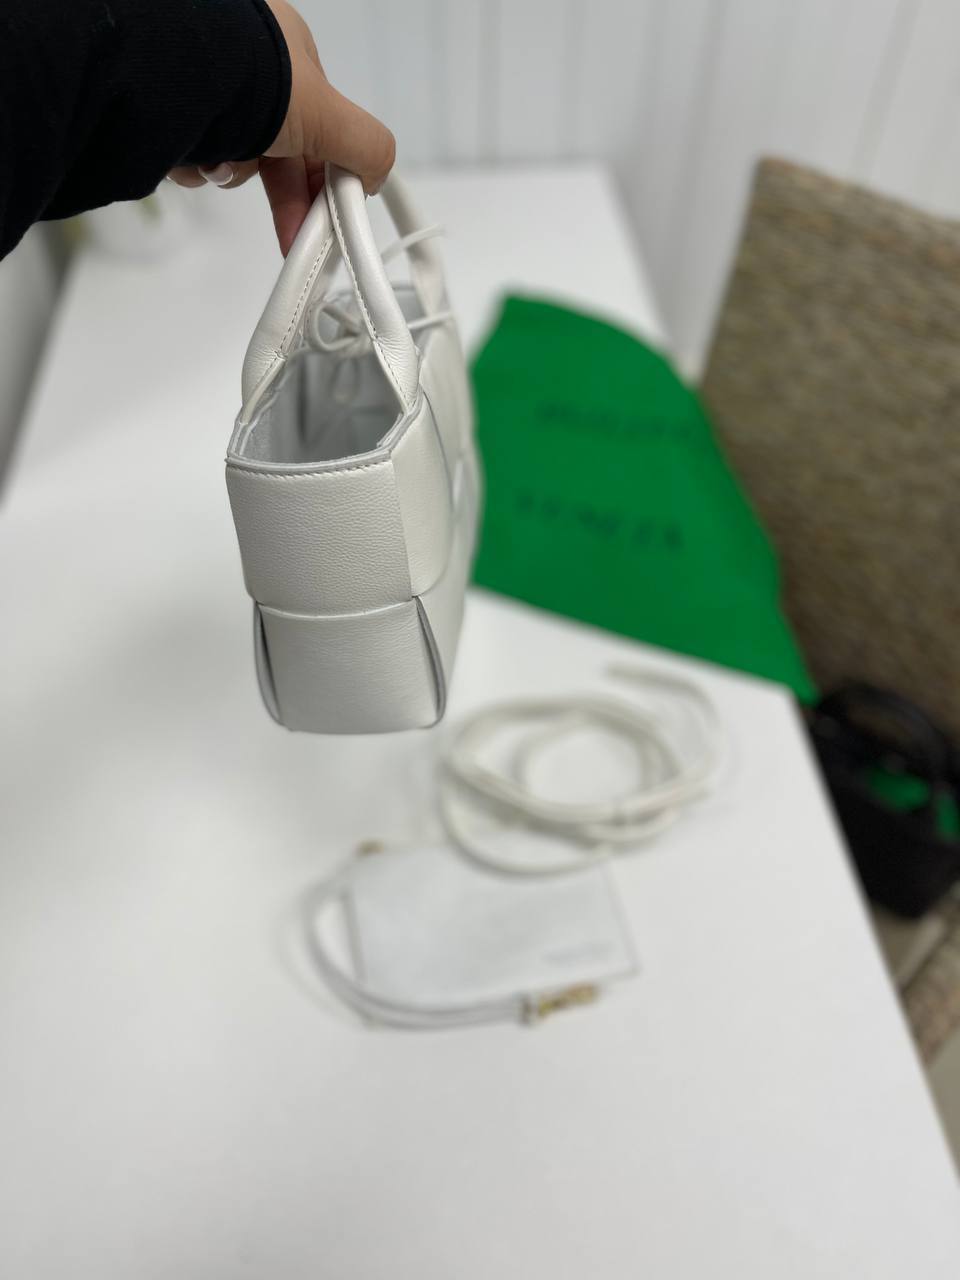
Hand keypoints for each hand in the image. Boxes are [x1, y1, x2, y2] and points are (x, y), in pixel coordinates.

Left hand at [168, 0, 394, 254]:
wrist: (171, 71)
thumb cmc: (254, 80)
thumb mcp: (330, 116)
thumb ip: (366, 147)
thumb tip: (378, 176)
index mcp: (290, 56)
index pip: (319, 133)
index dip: (324, 182)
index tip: (327, 221)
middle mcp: (249, 67)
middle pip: (277, 154)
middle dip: (284, 196)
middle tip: (292, 239)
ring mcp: (208, 86)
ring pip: (235, 156)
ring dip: (234, 174)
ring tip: (221, 162)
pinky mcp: (170, 108)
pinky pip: (194, 154)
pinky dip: (197, 165)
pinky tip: (193, 153)